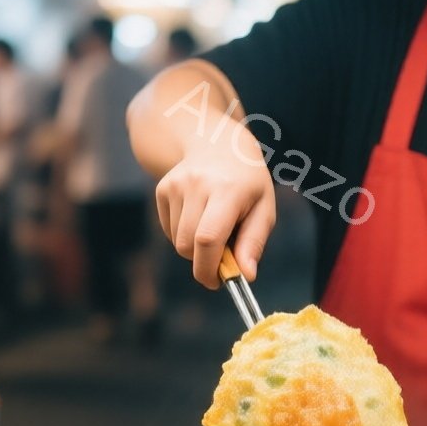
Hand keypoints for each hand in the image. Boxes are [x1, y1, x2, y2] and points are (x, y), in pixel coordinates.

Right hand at [154, 118, 275, 288]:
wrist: (219, 143)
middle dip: (203, 262)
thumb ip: (254, 242)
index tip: (218, 282)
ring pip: (177, 241)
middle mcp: (197, 185)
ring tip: (214, 227)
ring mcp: (176, 185)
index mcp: (227, 191)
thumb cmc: (248, 183)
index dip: (208, 268)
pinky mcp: (162, 188)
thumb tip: (246, 275)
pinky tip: (199, 216)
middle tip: (222, 259)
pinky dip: (183, 234)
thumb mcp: (264, 208)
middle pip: (188, 245)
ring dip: (194, 247)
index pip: (208, 238)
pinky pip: (169, 230)